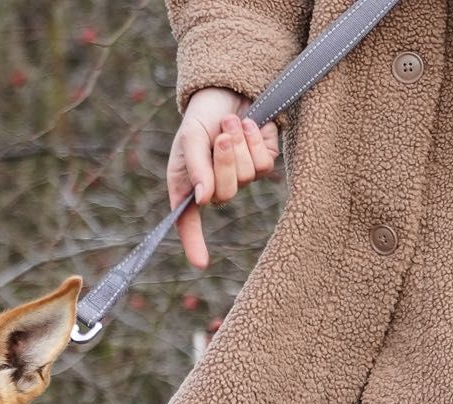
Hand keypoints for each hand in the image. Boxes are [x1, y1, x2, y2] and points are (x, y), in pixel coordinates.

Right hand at [167, 87, 279, 268]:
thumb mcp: (190, 138)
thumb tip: (203, 200)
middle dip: (225, 160)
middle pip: (226, 193)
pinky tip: (250, 124)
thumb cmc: (201, 118)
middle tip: (221, 134)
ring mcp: (241, 178)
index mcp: (190, 186)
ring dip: (240, 144)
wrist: (226, 91)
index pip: (188, 222)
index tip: (200, 263)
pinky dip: (256, 140)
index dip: (194, 243)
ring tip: (231, 122)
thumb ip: (196, 167)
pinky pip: (264, 163)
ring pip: (248, 177)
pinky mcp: (263, 162)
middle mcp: (215, 188)